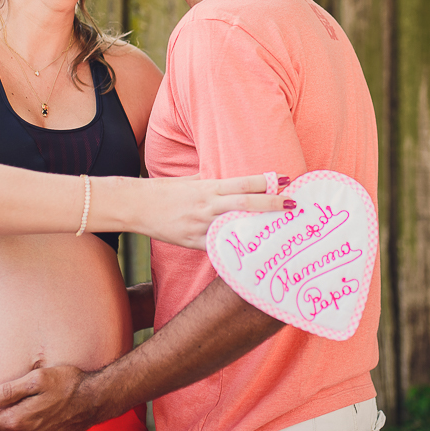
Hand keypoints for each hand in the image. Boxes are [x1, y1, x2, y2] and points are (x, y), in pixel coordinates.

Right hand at [135, 173, 291, 249]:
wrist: (135, 206)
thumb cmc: (164, 191)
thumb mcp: (190, 180)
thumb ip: (212, 181)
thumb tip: (234, 181)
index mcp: (208, 187)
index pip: (243, 183)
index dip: (265, 181)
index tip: (286, 179)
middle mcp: (207, 206)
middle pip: (246, 204)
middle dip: (272, 204)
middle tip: (293, 204)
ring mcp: (200, 225)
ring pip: (236, 226)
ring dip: (259, 227)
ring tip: (280, 229)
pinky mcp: (193, 241)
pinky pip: (218, 245)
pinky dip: (235, 246)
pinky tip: (252, 250)